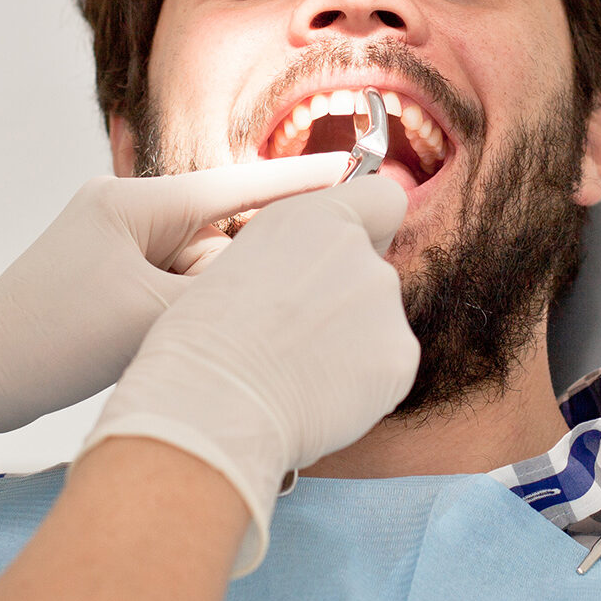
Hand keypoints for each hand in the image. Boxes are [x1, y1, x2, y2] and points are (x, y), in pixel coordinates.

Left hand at [0, 154, 349, 453]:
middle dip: (265, 252)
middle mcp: (129, 212)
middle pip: (224, 227)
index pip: (236, 187)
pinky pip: (176, 283)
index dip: (298, 183)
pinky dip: (199, 305)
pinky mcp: (112, 278)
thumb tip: (277, 280)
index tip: (350, 173)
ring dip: (227, 289)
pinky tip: (222, 329)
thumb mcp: (152, 318)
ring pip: (203, 261)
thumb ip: (223, 294)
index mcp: (136, 204)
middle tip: (328, 264)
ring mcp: (118, 245)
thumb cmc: (52, 342)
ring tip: (265, 313)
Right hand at [82, 178, 418, 574]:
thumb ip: (291, 257)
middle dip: (344, 301)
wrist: (210, 403)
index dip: (373, 225)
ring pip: (377, 324)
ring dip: (350, 345)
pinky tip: (315, 399)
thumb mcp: (234, 266)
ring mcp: (384, 304)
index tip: (355, 248)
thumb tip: (316, 274)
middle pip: (372, 272)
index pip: (383, 198)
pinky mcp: (399, 355)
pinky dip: (362, 386)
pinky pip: (387, 368)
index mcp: (313, 219)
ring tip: (293, 373)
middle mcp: (358, 251)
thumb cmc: (201, 343)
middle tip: (292, 338)